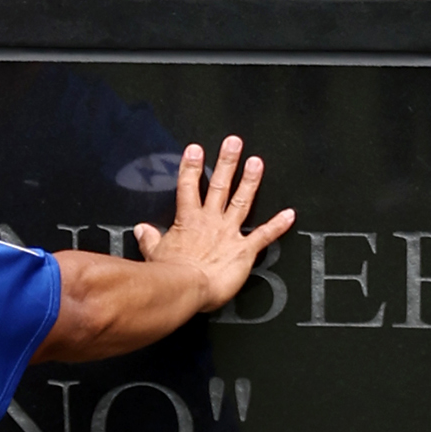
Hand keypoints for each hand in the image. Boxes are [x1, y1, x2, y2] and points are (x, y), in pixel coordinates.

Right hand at [132, 134, 293, 309]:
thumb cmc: (169, 275)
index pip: (188, 186)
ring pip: (241, 201)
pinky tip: (289, 215)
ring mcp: (229, 233)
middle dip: (227, 162)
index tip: (196, 149)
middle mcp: (210, 222)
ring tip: (257, 162)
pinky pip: (264, 235)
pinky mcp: (244, 250)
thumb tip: (141, 230)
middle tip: (234, 142)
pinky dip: (278, 225)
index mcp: (188, 221)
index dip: (191, 166)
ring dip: (250, 181)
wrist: (185, 288)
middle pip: (220, 185)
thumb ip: (150, 239)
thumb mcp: (154, 253)